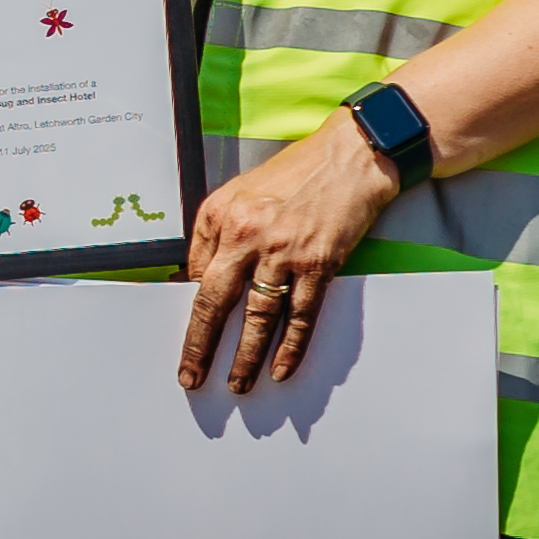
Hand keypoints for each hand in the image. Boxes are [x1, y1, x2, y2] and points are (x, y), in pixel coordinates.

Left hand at [175, 122, 401, 391]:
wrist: (352, 156)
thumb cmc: (296, 173)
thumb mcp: (238, 191)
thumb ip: (214, 233)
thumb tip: (195, 278)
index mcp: (222, 218)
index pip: (195, 276)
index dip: (191, 311)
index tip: (185, 339)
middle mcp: (249, 236)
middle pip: (216, 303)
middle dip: (202, 347)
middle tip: (192, 377)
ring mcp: (285, 252)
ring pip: (259, 317)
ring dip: (246, 357)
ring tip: (238, 383)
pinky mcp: (319, 263)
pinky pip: (301, 315)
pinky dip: (291, 346)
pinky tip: (280, 368)